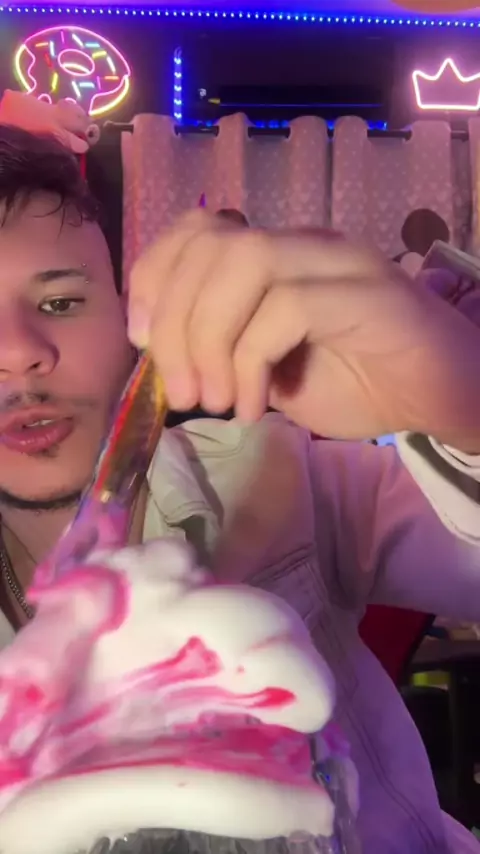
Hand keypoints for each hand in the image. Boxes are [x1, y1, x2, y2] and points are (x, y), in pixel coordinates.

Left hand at [128, 210, 479, 446]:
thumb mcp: (271, 373)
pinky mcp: (369, 295)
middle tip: (181, 392)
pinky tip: (254, 407)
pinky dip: (253, 362)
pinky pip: (288, 308)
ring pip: (244, 262)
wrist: (444, 398)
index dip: (154, 277)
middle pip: (211, 244)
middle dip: (174, 323)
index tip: (141, 341)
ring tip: (214, 400)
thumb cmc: (361, 383)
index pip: (197, 229)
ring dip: (209, 338)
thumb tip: (164, 358)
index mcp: (279, 254)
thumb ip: (224, 353)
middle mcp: (305, 244)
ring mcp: (339, 264)